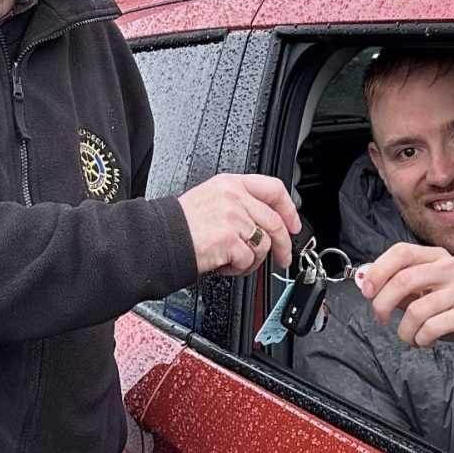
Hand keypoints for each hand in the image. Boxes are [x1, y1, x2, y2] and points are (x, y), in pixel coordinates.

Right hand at [177, 174, 300, 276]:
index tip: (293, 225)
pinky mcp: (230, 240)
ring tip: (235, 261)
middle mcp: (235, 197)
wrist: (160, 238)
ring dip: (253, 259)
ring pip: (263, 244)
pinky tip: (224, 265)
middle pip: (275, 221)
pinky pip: (249, 260)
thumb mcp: (211, 198)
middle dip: (284, 245)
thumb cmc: (181, 224)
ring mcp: (233, 218)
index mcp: (231, 184)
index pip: (274, 189)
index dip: (289, 209)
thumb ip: (239, 203)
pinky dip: (239, 268)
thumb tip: (265, 222)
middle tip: (284, 258)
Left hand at [358, 242, 453, 361]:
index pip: (401, 252)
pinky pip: (432, 327)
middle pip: (404, 279)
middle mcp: (453, 267)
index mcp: (440, 258)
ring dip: (405, 331)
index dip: (378, 270)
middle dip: (383, 303)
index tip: (367, 291)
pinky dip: (421, 339)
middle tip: (381, 319)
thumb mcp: (432, 295)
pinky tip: (424, 342)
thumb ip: (405, 290)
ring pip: (417, 309)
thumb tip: (372, 287)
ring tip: (410, 338)